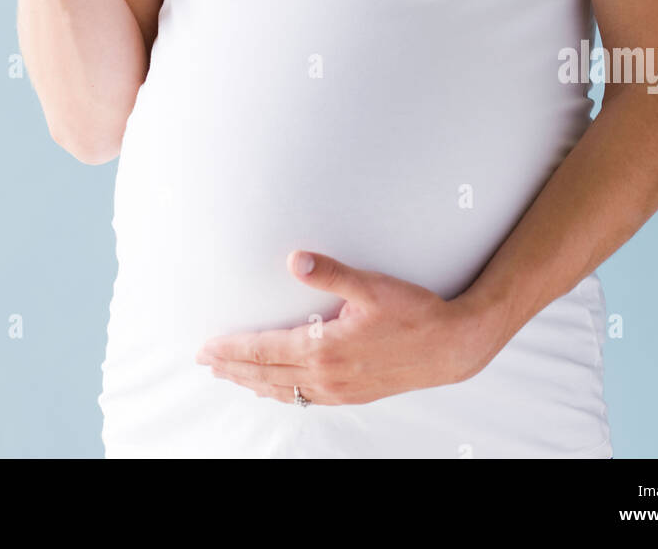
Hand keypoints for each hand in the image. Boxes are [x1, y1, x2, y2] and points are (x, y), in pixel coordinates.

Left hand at [194, 250, 484, 405]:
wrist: (452, 346)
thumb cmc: (415, 312)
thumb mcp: (372, 286)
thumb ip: (331, 273)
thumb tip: (296, 260)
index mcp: (325, 349)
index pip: (265, 351)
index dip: (233, 349)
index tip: (207, 347)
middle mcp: (327, 376)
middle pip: (266, 374)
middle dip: (233, 367)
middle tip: (205, 361)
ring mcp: (340, 390)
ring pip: (284, 390)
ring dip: (253, 381)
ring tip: (231, 375)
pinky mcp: (352, 395)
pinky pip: (305, 398)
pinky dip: (282, 392)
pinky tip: (277, 387)